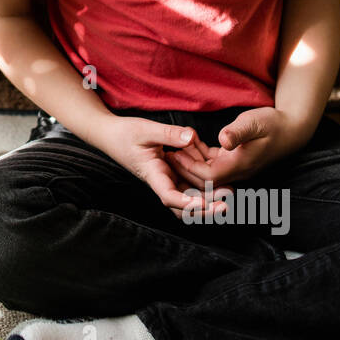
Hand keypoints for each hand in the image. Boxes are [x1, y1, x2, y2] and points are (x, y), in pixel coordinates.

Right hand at [97, 116, 233, 218]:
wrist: (111, 136)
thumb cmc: (125, 133)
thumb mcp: (145, 129)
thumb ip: (168, 134)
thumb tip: (191, 137)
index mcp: (152, 174)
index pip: (168, 196)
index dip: (186, 203)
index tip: (203, 203)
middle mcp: (161, 182)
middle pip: (182, 208)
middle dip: (204, 210)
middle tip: (226, 205)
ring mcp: (167, 180)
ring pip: (188, 201)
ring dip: (207, 203)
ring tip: (228, 196)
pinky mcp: (171, 175)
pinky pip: (189, 188)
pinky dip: (203, 190)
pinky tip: (219, 183)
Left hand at [166, 107, 306, 187]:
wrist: (292, 129)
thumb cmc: (273, 123)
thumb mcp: (254, 122)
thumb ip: (238, 132)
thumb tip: (223, 139)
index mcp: (239, 165)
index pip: (208, 176)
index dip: (190, 167)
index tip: (175, 153)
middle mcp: (237, 171)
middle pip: (204, 180)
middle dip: (185, 169)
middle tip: (167, 154)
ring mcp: (237, 168)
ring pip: (208, 173)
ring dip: (192, 163)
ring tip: (174, 148)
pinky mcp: (236, 161)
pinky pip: (214, 164)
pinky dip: (201, 157)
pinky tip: (190, 144)